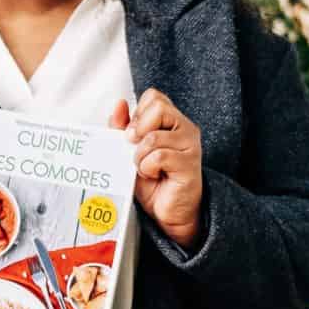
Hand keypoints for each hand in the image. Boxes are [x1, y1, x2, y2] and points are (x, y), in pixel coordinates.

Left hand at [109, 89, 204, 247]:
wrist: (168, 211)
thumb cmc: (153, 181)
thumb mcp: (130, 150)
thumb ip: (123, 127)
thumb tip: (119, 105)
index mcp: (171, 121)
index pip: (154, 97)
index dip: (138, 114)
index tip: (133, 135)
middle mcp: (184, 128)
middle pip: (158, 108)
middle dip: (138, 130)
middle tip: (136, 149)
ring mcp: (190, 145)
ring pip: (154, 137)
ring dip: (140, 156)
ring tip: (145, 168)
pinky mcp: (189, 164)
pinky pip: (159, 157)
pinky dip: (147, 168)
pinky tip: (153, 175)